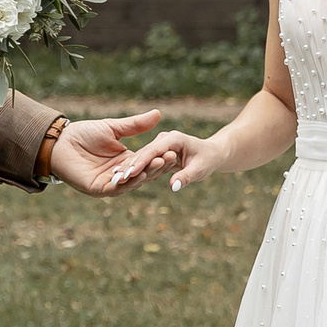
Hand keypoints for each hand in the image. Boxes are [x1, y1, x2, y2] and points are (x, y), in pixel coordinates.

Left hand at [47, 110, 164, 195]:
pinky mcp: (98, 189)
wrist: (60, 141)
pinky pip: (117, 188)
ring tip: (158, 163)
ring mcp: (109, 184)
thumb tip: (158, 114)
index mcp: (125, 160)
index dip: (158, 156)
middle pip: (143, 173)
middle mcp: (120, 174)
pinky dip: (129, 182)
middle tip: (170, 157)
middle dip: (157, 166)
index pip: (146, 161)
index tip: (172, 149)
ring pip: (132, 182)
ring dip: (146, 174)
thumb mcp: (113, 128)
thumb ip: (135, 125)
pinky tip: (139, 174)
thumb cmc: (83, 134)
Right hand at [100, 130, 218, 193]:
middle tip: (115, 178)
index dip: (140, 162)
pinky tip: (121, 178)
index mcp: (173, 138)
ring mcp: (159, 144)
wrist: (211, 153)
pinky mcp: (156, 151)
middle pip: (143, 153)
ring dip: (128, 168)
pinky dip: (134, 168)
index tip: (128, 173)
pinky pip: (143, 160)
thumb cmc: (208, 160)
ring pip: (141, 156)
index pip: (153, 151)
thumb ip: (186, 177)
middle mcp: (164, 139)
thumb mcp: (200, 169)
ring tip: (114, 179)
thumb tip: (173, 187)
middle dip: (130, 166)